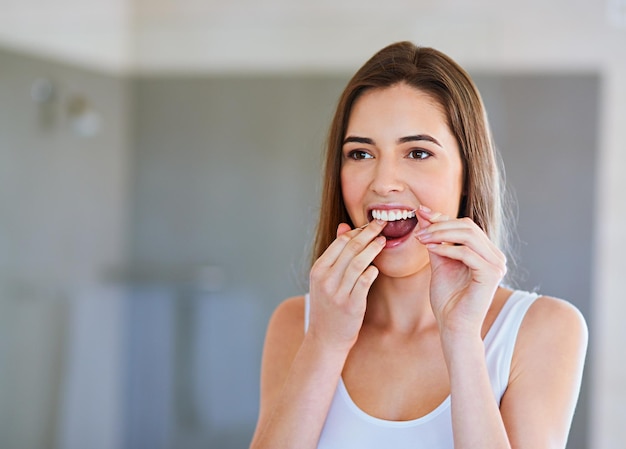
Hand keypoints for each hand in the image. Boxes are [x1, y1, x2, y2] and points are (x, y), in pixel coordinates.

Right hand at [308, 220, 386, 351]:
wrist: (325, 338)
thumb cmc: (328, 307)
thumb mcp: (324, 279)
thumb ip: (335, 254)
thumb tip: (344, 227)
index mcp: (318, 270)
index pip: (340, 242)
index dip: (357, 231)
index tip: (371, 225)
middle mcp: (326, 279)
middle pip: (350, 248)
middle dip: (368, 233)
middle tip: (382, 224)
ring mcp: (337, 292)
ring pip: (358, 262)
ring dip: (373, 249)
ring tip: (384, 240)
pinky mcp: (351, 305)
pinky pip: (364, 282)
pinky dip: (372, 271)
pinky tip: (377, 267)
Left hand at [415, 206, 506, 337]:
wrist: (454, 326)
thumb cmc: (448, 299)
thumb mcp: (439, 264)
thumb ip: (435, 242)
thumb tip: (424, 216)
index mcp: (485, 252)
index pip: (465, 226)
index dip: (442, 217)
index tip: (420, 211)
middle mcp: (495, 256)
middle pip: (467, 226)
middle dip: (440, 224)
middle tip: (419, 229)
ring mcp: (496, 265)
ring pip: (468, 235)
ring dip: (441, 234)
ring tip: (421, 238)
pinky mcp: (491, 274)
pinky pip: (467, 253)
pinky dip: (447, 249)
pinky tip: (431, 249)